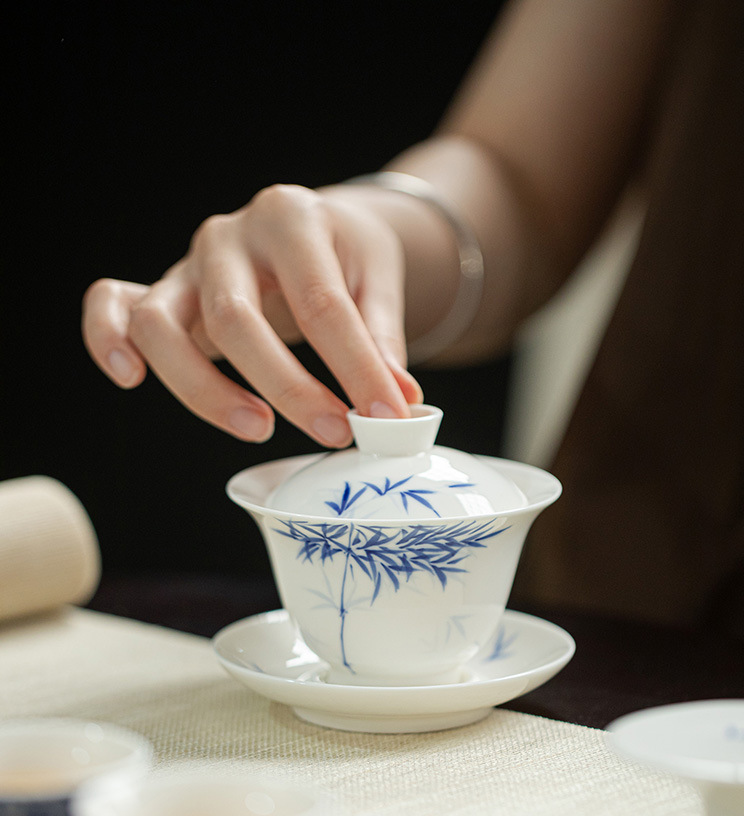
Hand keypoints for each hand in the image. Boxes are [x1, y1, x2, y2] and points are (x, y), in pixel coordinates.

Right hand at [82, 184, 421, 445]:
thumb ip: (382, 338)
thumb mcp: (377, 279)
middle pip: (236, 319)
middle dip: (287, 387)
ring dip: (205, 389)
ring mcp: (186, 264)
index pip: (320, 302)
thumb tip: (398, 402)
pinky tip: (130, 380)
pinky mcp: (159, 291)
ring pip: (164, 326)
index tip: (385, 417)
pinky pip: (111, 305)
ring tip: (258, 429)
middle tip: (333, 432)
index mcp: (290, 218)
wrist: (311, 227)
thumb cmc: (344, 257)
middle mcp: (228, 235)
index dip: (354, 367)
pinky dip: (107, 339)